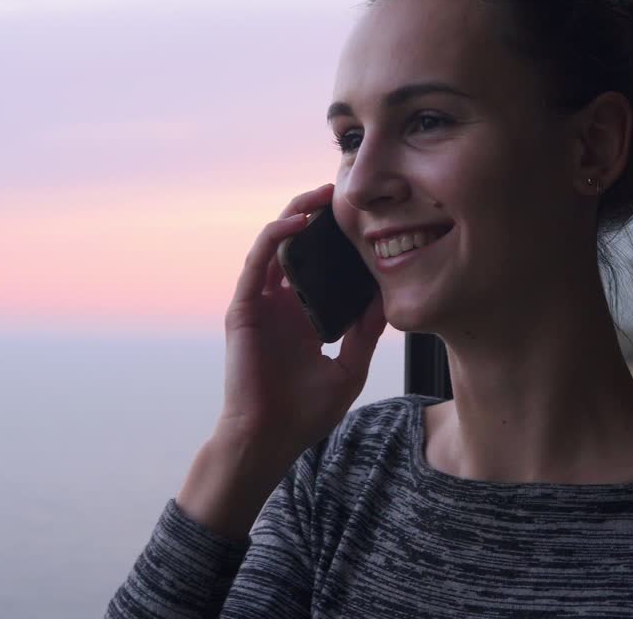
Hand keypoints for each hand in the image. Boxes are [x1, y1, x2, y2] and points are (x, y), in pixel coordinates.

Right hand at [216, 183, 386, 457]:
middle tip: (340, 193)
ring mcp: (259, 305)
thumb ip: (365, 333)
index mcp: (302, 316)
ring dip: (294, 216)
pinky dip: (275, 237)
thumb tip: (388, 298)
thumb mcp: (349, 368)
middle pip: (294, 247)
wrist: (269, 439)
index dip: (335, 241)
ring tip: (320, 196)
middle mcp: (279, 305)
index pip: (318, 266)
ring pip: (273, 245)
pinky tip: (297, 223)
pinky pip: (257, 263)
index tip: (361, 219)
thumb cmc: (304, 413)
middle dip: (314, 216)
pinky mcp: (244, 309)